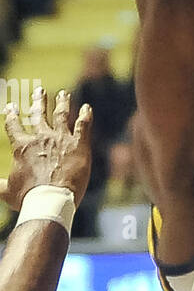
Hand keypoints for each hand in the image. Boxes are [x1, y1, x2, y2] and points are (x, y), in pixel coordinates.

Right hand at [0, 89, 91, 209]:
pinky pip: (83, 125)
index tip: (11, 107)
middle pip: (39, 114)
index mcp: (22, 147)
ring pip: (61, 115)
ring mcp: (60, 139)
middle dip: (39, 101)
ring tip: (63, 94)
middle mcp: (40, 138)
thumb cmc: (27, 197)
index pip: (14, 126)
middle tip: (40, 90)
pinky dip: (85, 115)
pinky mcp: (79, 145)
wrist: (50, 199)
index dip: (12, 115)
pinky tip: (87, 108)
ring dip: (62, 103)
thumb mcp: (6, 191)